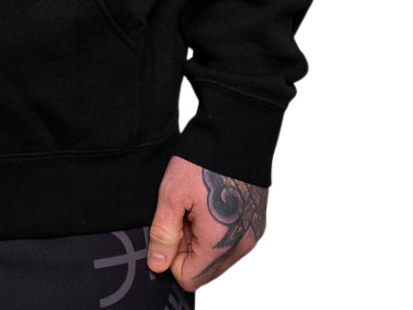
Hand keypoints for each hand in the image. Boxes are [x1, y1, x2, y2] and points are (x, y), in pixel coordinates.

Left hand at [146, 155, 267, 291]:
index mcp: (220, 244)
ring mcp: (252, 234)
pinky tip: (209, 201)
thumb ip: (163, 234)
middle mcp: (241, 246)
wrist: (236, 134)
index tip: (170, 225)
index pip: (188, 278)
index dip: (171, 255)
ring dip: (200, 236)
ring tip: (195, 204)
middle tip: (182, 212)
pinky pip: (230, 240)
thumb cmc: (202, 162)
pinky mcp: (255, 222)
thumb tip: (157, 266)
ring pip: (216, 254)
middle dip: (186, 246)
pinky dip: (215, 227)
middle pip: (204, 268)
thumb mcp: (172, 195)